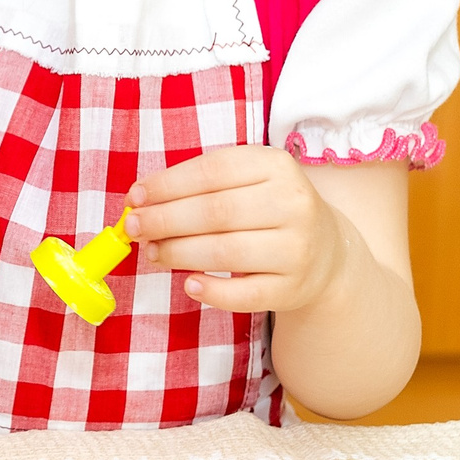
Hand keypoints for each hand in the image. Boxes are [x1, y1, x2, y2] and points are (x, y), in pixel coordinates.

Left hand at [127, 145, 349, 314]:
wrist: (327, 253)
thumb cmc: (267, 209)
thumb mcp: (245, 181)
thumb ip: (197, 186)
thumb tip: (139, 200)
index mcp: (276, 166)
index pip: (211, 171)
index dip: (166, 185)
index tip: (134, 197)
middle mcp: (293, 204)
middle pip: (214, 212)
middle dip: (164, 221)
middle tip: (133, 228)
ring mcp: (297, 248)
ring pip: (225, 252)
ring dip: (177, 253)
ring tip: (152, 253)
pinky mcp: (293, 287)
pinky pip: (244, 294)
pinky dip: (211, 291)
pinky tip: (189, 284)